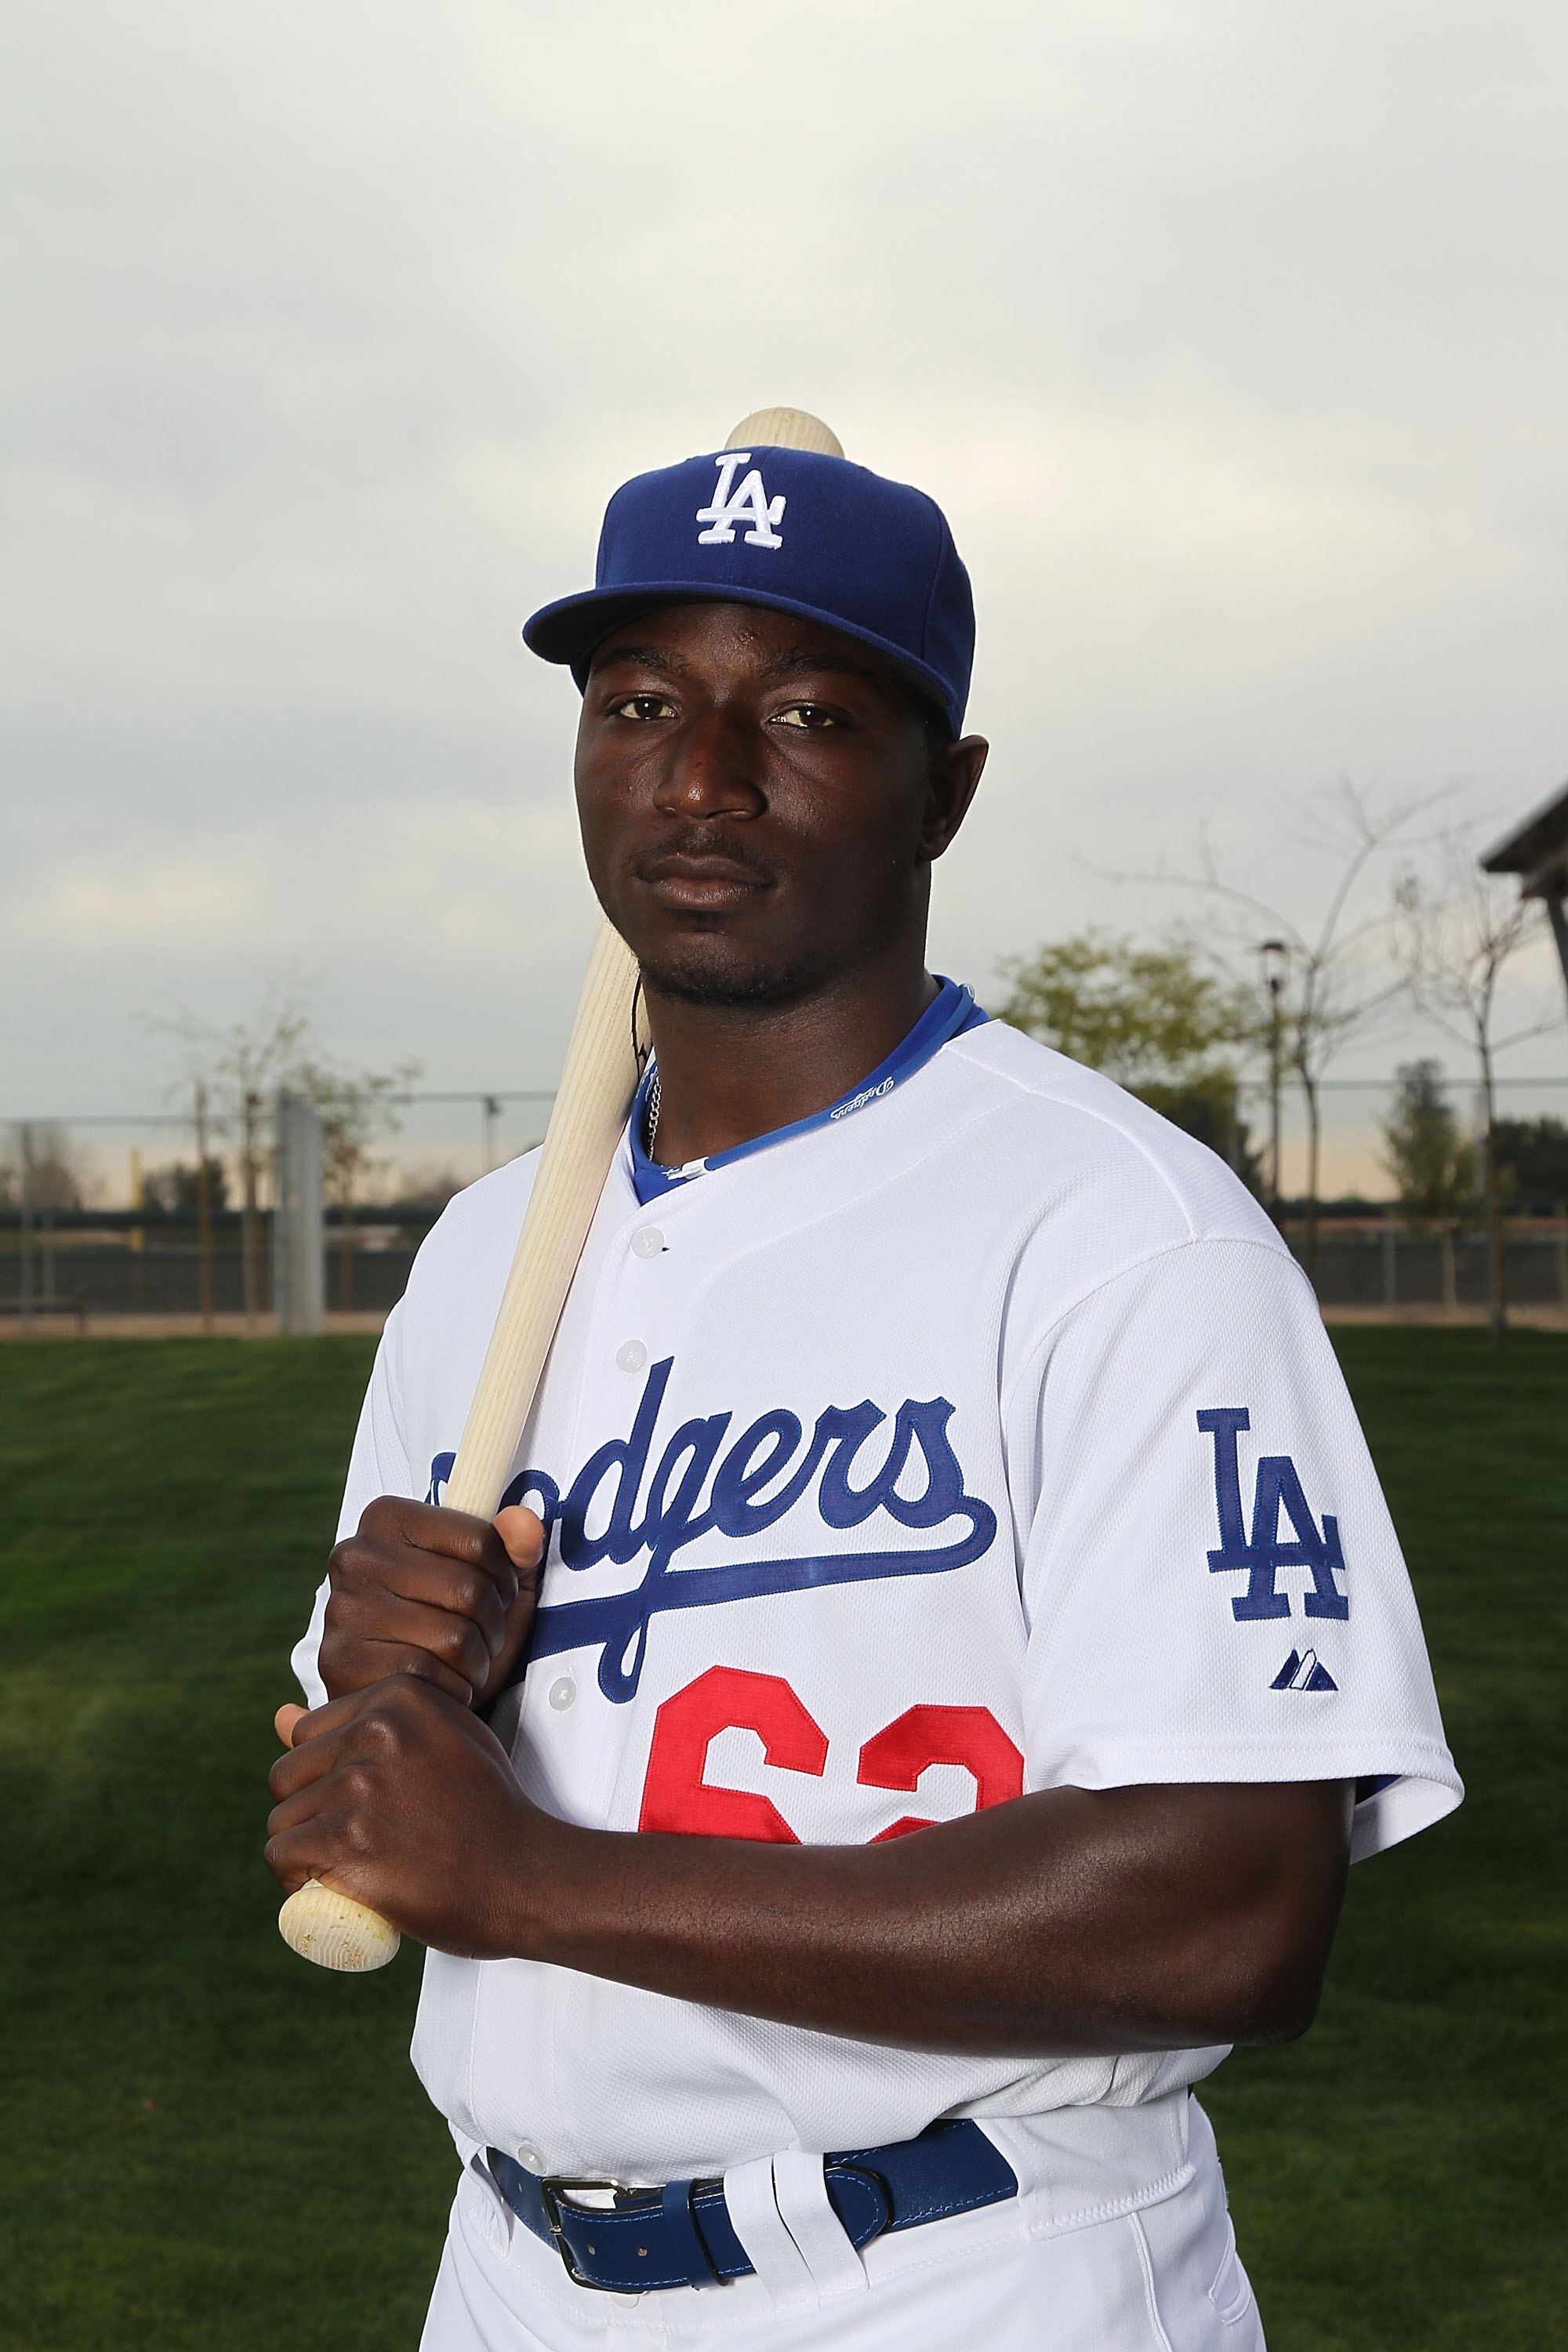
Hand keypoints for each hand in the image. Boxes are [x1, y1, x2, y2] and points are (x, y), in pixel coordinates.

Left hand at [265, 1676, 552, 1955]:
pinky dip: (292, 1878)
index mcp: (398, 1696)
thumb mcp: (442, 1740)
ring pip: (282, 1818)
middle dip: (306, 1811)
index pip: (310, 1733)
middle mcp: (376, 1730)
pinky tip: (320, 1886)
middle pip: (288, 1774)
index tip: (355, 1806)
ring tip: (340, 1866)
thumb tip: (279, 1716)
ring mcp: (360, 1783)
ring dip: (301, 1849)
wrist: (523, 1873)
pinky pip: (282, 1855)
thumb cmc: (487, 1810)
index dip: (323, 1776)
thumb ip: (373, 1721)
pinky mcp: (346, 1838)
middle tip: (346, 1843)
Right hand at [317, 1497, 544, 1709]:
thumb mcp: (494, 1578)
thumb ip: (515, 1544)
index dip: (505, 1576)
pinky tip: (441, 1684)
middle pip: (468, 1590)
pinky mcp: (341, 1663)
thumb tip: (523, 1522)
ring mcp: (342, 1610)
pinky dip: (450, 1689)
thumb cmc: (453, 1624)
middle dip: (493, 1623)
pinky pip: (425, 1676)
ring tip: (463, 1661)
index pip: (479, 1540)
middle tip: (482, 1636)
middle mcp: (355, 1556)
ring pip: (453, 1637)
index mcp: (388, 1518)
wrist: (407, 1694)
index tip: (496, 1591)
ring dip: (476, 1661)